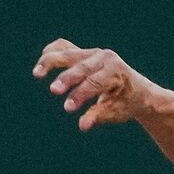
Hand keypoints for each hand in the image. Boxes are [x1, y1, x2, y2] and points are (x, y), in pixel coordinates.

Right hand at [32, 40, 152, 130]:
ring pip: (68, 53)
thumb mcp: (116, 112)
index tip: (68, 108)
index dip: (81, 95)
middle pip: (81, 67)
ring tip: (37, 74)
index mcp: (117, 71)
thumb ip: (99, 116)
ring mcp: (93, 52)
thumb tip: (83, 126)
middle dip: (66, 79)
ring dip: (50, 62)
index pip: (95, 83)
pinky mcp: (83, 52)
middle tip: (53, 91)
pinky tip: (42, 63)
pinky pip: (64, 47)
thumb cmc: (126, 103)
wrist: (136, 89)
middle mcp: (105, 57)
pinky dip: (52, 52)